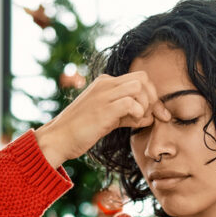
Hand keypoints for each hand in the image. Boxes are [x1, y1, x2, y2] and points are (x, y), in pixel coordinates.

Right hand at [34, 73, 171, 167]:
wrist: (59, 138)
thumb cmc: (81, 131)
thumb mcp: (107, 118)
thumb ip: (126, 114)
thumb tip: (149, 116)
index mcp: (105, 83)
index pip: (138, 79)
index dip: (152, 95)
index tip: (157, 114)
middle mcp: (105, 83)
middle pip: (142, 78)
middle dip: (153, 98)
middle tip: (151, 116)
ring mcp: (104, 94)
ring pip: (139, 86)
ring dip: (145, 105)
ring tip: (138, 120)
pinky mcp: (103, 108)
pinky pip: (131, 102)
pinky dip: (138, 113)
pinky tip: (133, 123)